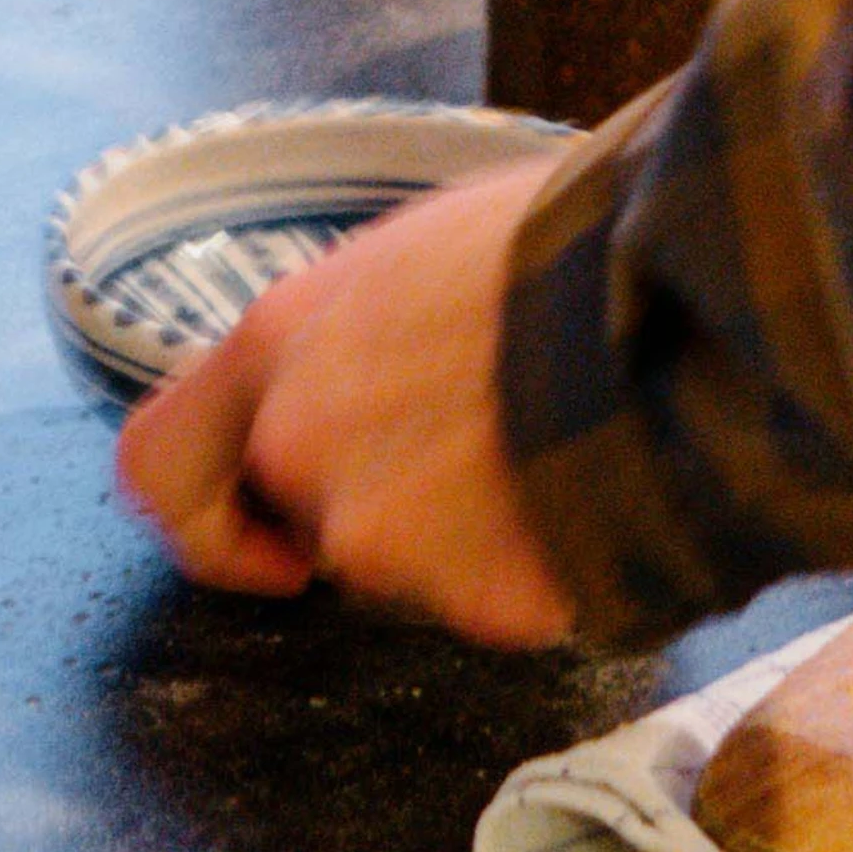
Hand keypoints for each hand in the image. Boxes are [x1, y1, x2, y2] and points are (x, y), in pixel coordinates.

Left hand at [114, 160, 576, 647]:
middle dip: (379, 519)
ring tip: (561, 446)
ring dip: (471, 539)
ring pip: (408, 573)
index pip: (157, 464)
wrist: (695, 299)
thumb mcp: (422, 255)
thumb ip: (358, 337)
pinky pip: (502, 606)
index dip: (202, 520)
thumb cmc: (571, 245)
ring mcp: (381, 536)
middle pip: (309, 528)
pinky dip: (545, 573)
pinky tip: (596, 491)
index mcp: (278, 343)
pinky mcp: (474, 602)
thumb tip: (374, 368)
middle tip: (470, 476)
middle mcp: (302, 446)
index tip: (264, 544)